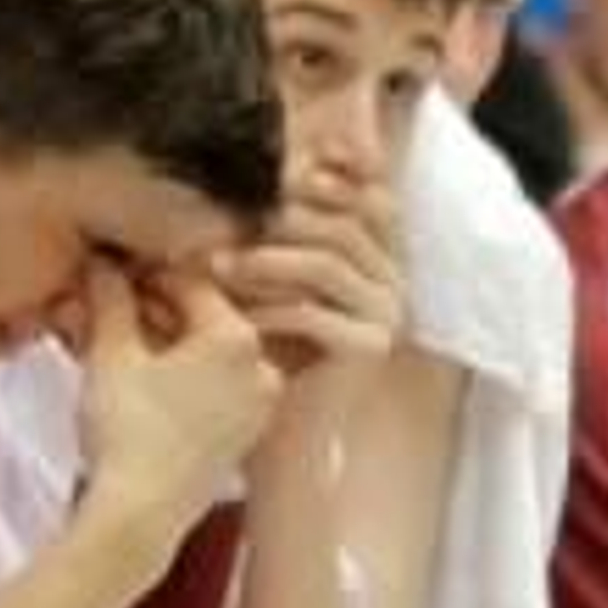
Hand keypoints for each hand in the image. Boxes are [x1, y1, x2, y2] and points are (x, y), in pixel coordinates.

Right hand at [77, 260, 281, 546]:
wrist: (140, 516)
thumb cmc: (128, 435)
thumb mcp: (110, 355)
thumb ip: (109, 299)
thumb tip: (103, 266)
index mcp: (238, 337)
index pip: (188, 281)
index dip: (140, 275)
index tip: (108, 276)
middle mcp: (261, 367)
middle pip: (201, 318)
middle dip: (149, 313)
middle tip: (104, 313)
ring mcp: (257, 406)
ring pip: (206, 356)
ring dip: (162, 346)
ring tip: (114, 350)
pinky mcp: (243, 438)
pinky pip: (213, 389)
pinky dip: (180, 379)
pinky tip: (140, 385)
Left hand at [215, 163, 402, 445]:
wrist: (279, 437)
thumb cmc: (265, 355)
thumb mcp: (266, 282)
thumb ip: (274, 230)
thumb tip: (259, 169)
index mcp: (377, 253)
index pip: (361, 193)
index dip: (317, 178)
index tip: (258, 179)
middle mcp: (392, 278)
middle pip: (340, 223)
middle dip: (275, 219)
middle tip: (218, 222)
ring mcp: (388, 313)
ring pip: (326, 264)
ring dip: (264, 261)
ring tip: (214, 265)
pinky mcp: (371, 348)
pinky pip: (315, 314)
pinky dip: (267, 308)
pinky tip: (231, 313)